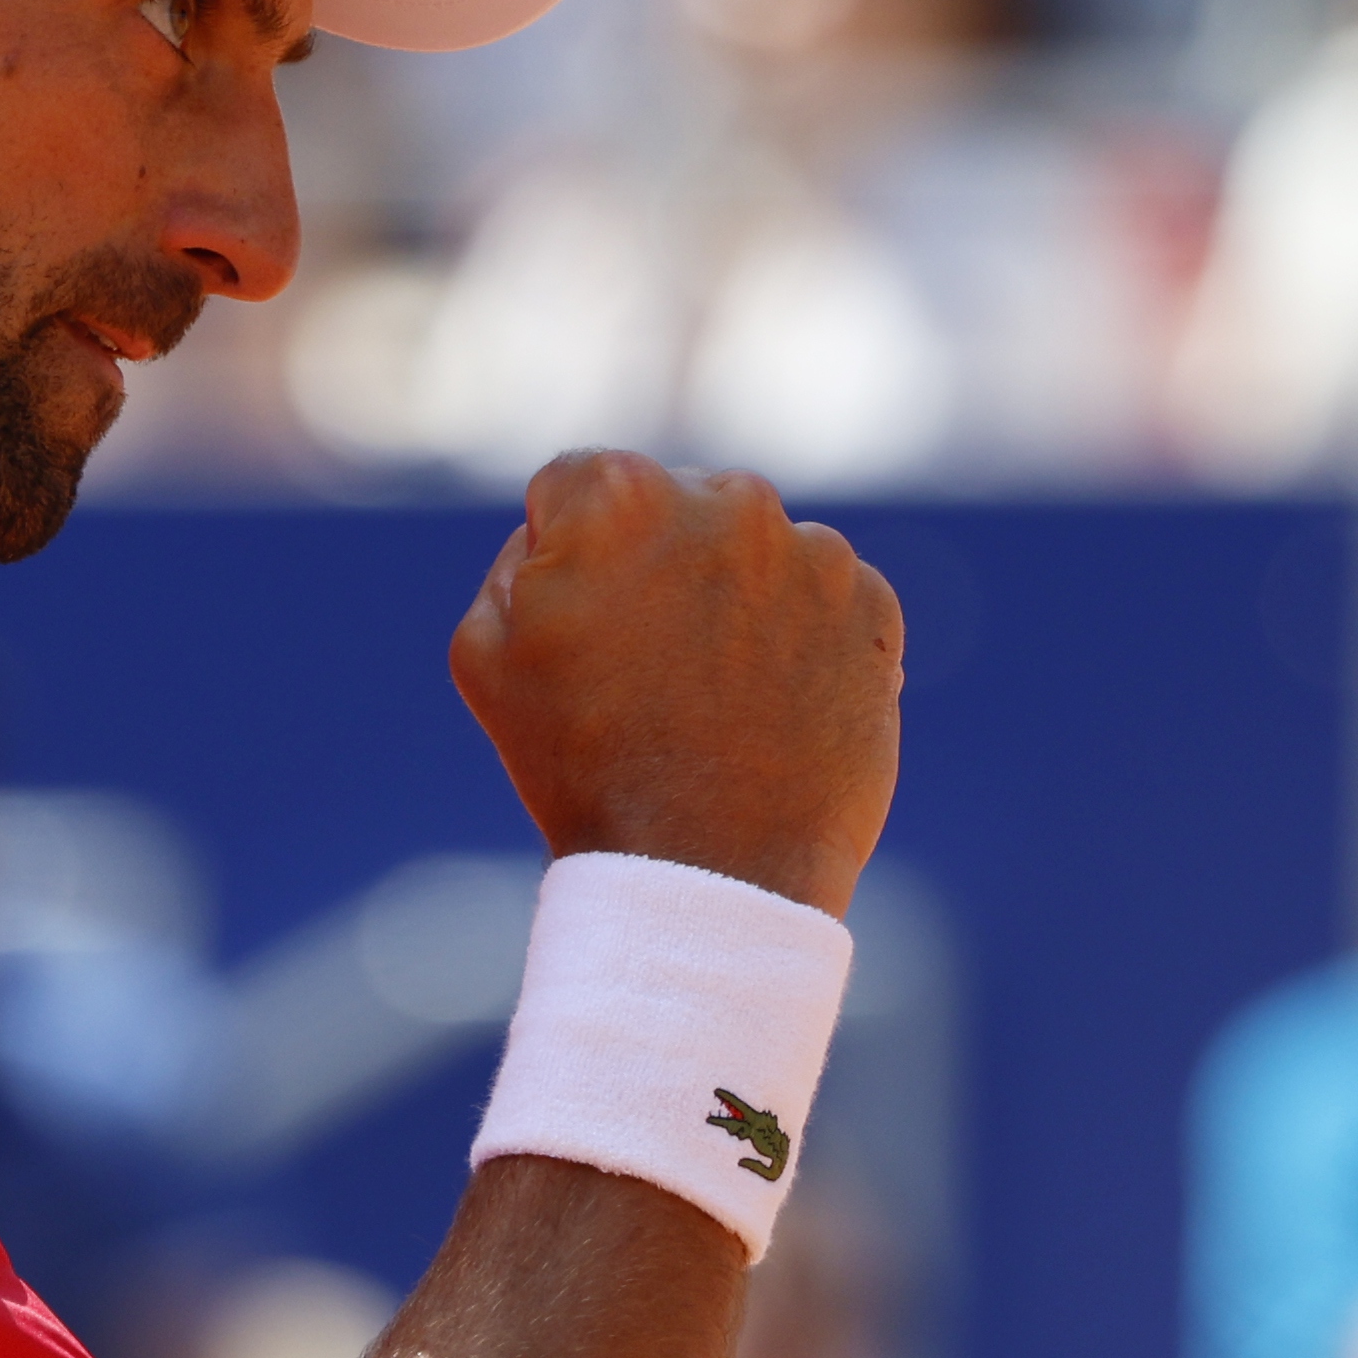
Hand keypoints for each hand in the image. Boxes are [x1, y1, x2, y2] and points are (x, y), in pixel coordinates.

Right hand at [449, 452, 900, 914]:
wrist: (713, 873)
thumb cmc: (582, 768)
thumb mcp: (483, 654)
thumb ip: (518, 559)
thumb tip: (563, 534)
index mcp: (618, 493)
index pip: (576, 485)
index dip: (565, 558)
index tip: (580, 627)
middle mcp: (728, 496)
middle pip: (676, 507)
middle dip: (659, 567)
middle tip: (648, 671)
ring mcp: (813, 550)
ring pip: (753, 553)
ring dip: (732, 601)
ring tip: (712, 701)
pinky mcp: (873, 605)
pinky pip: (822, 600)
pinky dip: (798, 642)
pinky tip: (768, 710)